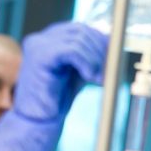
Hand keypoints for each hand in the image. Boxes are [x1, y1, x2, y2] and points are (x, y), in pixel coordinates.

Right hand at [0, 22, 107, 150]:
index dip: (99, 41)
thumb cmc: (56, 100)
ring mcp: (38, 45)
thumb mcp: (78, 73)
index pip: (80, 29)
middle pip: (80, 30)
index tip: (113, 57)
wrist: (37, 122)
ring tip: (99, 79)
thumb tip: (112, 43)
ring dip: (95, 59)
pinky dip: (86, 62)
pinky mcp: (40, 55)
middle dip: (99, 49)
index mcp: (48, 40)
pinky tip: (90, 77)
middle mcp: (41, 38)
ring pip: (78, 39)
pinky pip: (72, 50)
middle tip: (110, 70)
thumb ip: (89, 58)